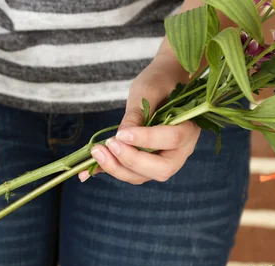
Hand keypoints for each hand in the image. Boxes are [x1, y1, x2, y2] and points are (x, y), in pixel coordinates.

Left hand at [78, 65, 199, 184]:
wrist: (163, 82)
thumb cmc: (161, 81)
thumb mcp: (148, 90)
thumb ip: (138, 113)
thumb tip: (121, 137)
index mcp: (189, 129)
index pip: (171, 140)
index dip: (146, 140)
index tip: (121, 134)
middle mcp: (179, 151)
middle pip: (160, 169)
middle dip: (131, 161)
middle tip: (109, 145)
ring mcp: (162, 160)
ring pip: (142, 176)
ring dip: (117, 168)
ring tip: (96, 151)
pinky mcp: (145, 162)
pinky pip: (128, 173)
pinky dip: (108, 171)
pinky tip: (85, 172)